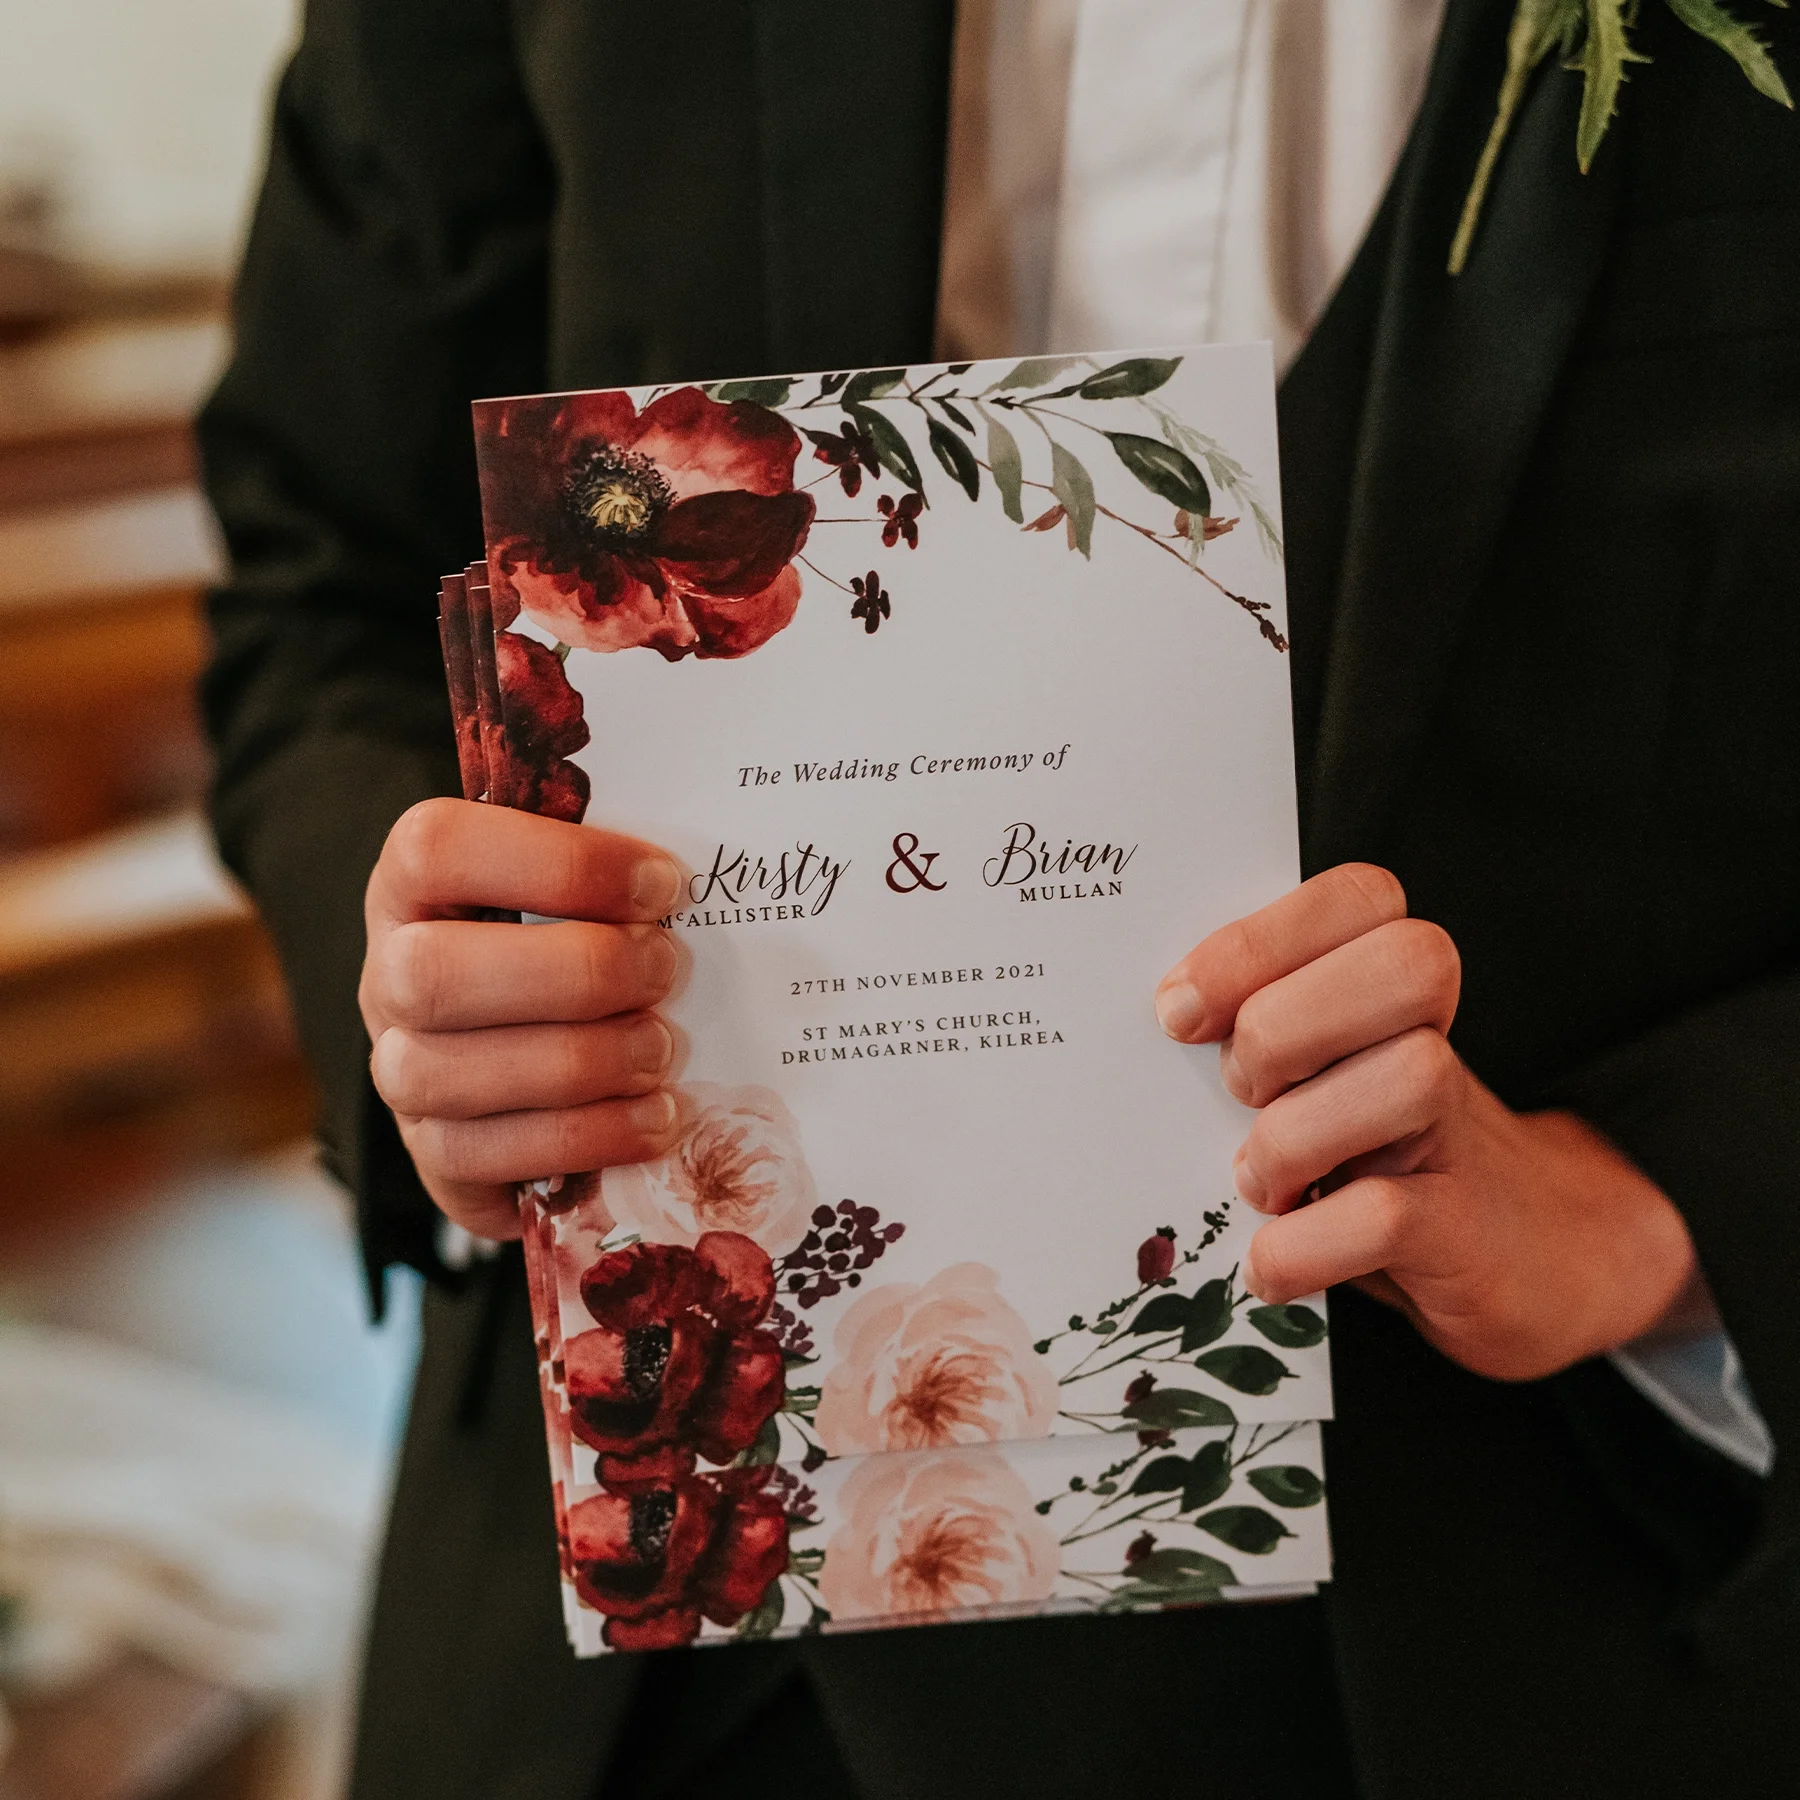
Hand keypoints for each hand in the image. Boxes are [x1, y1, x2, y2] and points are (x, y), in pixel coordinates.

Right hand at [359, 798, 686, 1240]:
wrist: (543, 1047)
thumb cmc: (580, 940)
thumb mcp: (586, 889)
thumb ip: (617, 874)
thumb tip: (708, 866)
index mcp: (417, 883)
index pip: (438, 849)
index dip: (558, 865)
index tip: (663, 884)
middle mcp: (387, 975)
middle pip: (432, 974)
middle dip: (574, 974)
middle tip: (666, 970)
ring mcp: (398, 1069)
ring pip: (446, 1076)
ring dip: (578, 1064)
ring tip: (662, 1052)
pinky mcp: (432, 1152)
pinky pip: (477, 1160)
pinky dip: (580, 1140)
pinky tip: (654, 1120)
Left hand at [1155, 864, 1705, 1381]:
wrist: (1526, 1260)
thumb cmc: (1372, 1154)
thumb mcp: (1313, 1079)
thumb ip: (1255, 1036)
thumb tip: (1158, 1027)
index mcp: (1390, 988)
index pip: (1360, 899)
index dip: (1261, 940)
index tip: (1183, 1010)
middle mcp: (1437, 1042)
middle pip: (1404, 965)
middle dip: (1286, 1025)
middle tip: (1238, 1090)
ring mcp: (1460, 1134)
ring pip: (1409, 1078)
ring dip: (1294, 1139)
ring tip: (1260, 1183)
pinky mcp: (1466, 1231)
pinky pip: (1388, 1216)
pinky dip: (1304, 1246)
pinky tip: (1269, 1264)